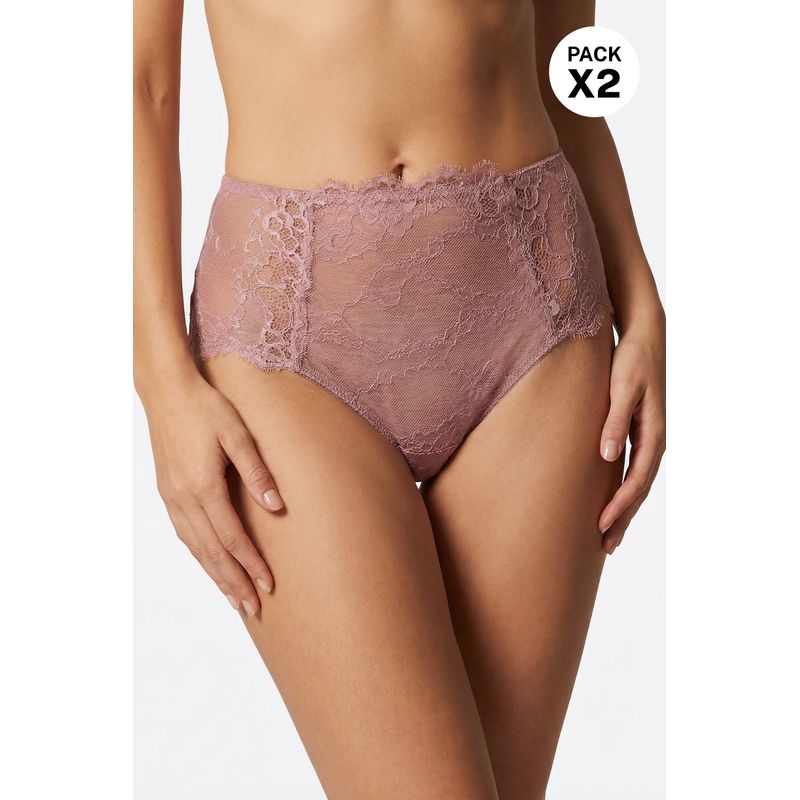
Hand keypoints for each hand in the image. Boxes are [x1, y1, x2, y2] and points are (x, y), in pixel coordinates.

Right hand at [141, 369, 283, 614]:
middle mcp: (184, 499)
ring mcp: (172, 498)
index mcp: (203, 486)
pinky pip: (184, 535)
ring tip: (234, 598)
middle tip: (253, 609)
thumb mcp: (237, 433)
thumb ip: (256, 471)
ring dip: (215, 575)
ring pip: (195, 548)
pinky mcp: (167, 493)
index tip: (269, 585)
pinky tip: (210, 565)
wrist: (166, 391)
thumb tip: (276, 506)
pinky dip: (199, 556)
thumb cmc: (206, 407)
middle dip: (233, 583)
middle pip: (212, 552)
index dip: (251, 564)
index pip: (232, 538)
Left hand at [598, 319, 665, 553]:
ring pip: (636, 483)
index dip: (620, 505)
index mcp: (652, 433)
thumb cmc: (631, 360)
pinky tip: (609, 502)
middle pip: (638, 489)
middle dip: (622, 519)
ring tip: (606, 536)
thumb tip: (607, 456)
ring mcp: (646, 438)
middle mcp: (653, 440)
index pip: (636, 479)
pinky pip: (631, 470)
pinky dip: (622, 490)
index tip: (601, 525)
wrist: (643, 337)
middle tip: (604, 546)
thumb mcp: (622, 388)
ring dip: (623, 510)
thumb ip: (614, 421)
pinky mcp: (636, 433)